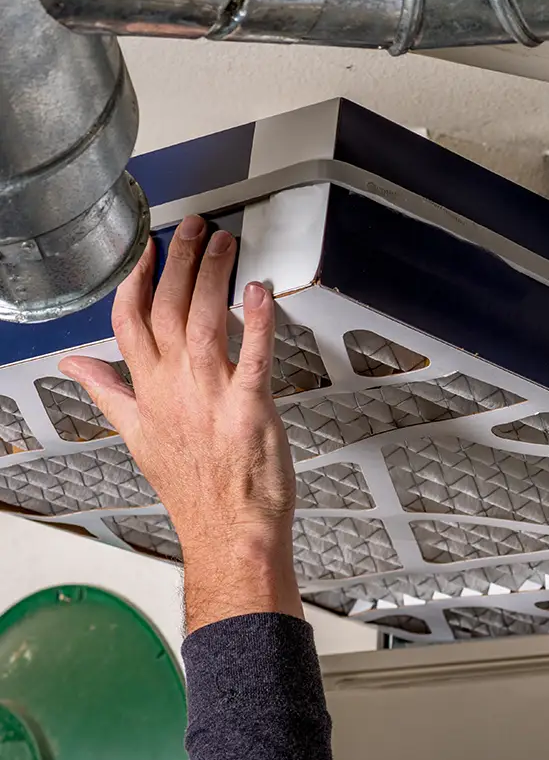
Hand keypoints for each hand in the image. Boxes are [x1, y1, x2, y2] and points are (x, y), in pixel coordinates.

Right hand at [60, 214, 302, 630]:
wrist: (228, 533)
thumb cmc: (194, 488)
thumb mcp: (137, 437)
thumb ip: (107, 392)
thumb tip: (75, 365)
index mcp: (147, 392)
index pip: (129, 322)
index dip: (136, 279)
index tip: (146, 248)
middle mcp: (175, 388)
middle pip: (166, 310)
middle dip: (178, 262)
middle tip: (194, 226)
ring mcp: (211, 397)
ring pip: (204, 321)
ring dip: (214, 276)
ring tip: (224, 242)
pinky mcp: (250, 409)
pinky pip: (253, 356)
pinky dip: (258, 322)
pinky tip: (262, 291)